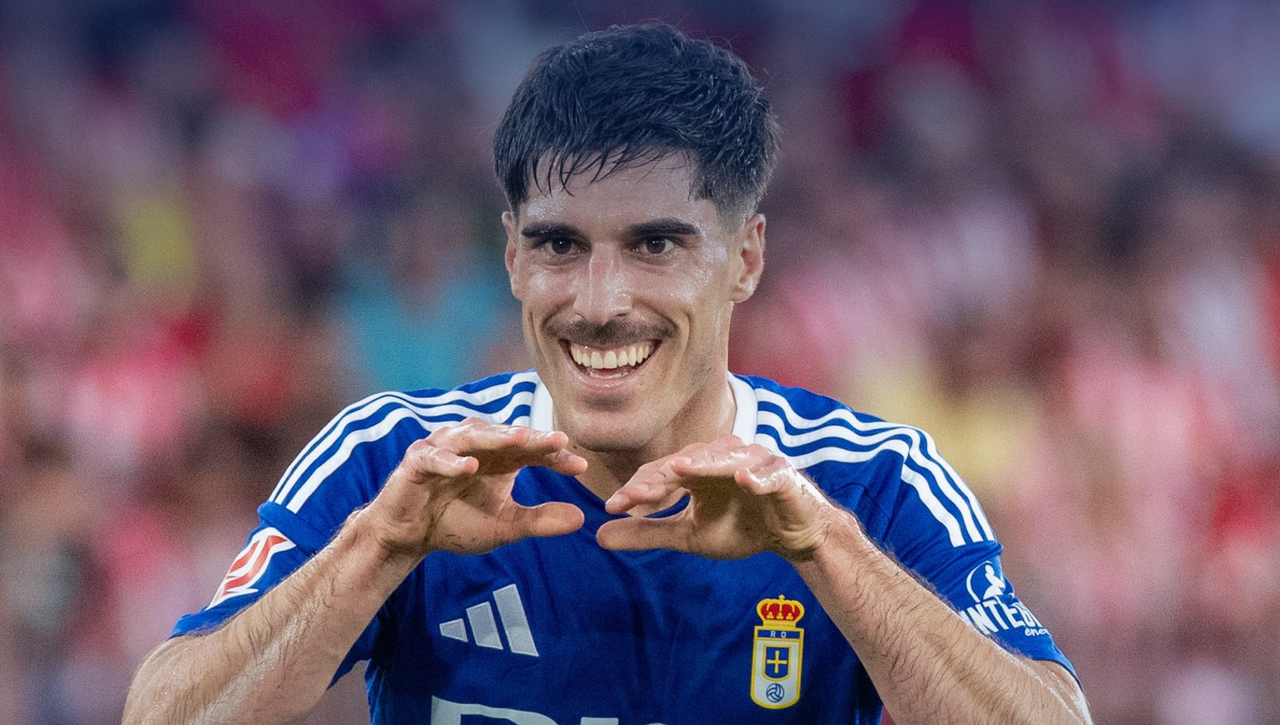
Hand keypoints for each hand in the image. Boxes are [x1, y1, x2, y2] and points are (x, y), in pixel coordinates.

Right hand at [363, 418, 587, 557]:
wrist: (411, 535)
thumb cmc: (458, 522)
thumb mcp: (504, 526)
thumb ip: (539, 521)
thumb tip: (582, 519)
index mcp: (502, 457)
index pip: (534, 450)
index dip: (556, 456)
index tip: (580, 467)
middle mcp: (477, 444)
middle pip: (508, 436)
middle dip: (533, 438)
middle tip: (559, 441)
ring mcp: (446, 447)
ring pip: (474, 436)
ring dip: (496, 437)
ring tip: (520, 440)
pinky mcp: (418, 460)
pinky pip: (436, 457)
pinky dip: (452, 460)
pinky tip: (469, 466)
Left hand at [596, 435, 835, 560]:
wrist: (792, 535)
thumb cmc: (740, 527)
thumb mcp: (688, 535)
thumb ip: (648, 533)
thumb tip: (599, 536)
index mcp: (696, 469)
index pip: (660, 474)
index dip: (637, 489)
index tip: (611, 506)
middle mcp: (720, 457)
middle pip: (685, 462)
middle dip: (658, 479)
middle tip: (634, 495)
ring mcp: (752, 462)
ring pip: (723, 460)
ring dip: (702, 465)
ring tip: (680, 471)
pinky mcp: (781, 475)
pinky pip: (768, 474)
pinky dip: (756, 476)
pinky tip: (744, 480)